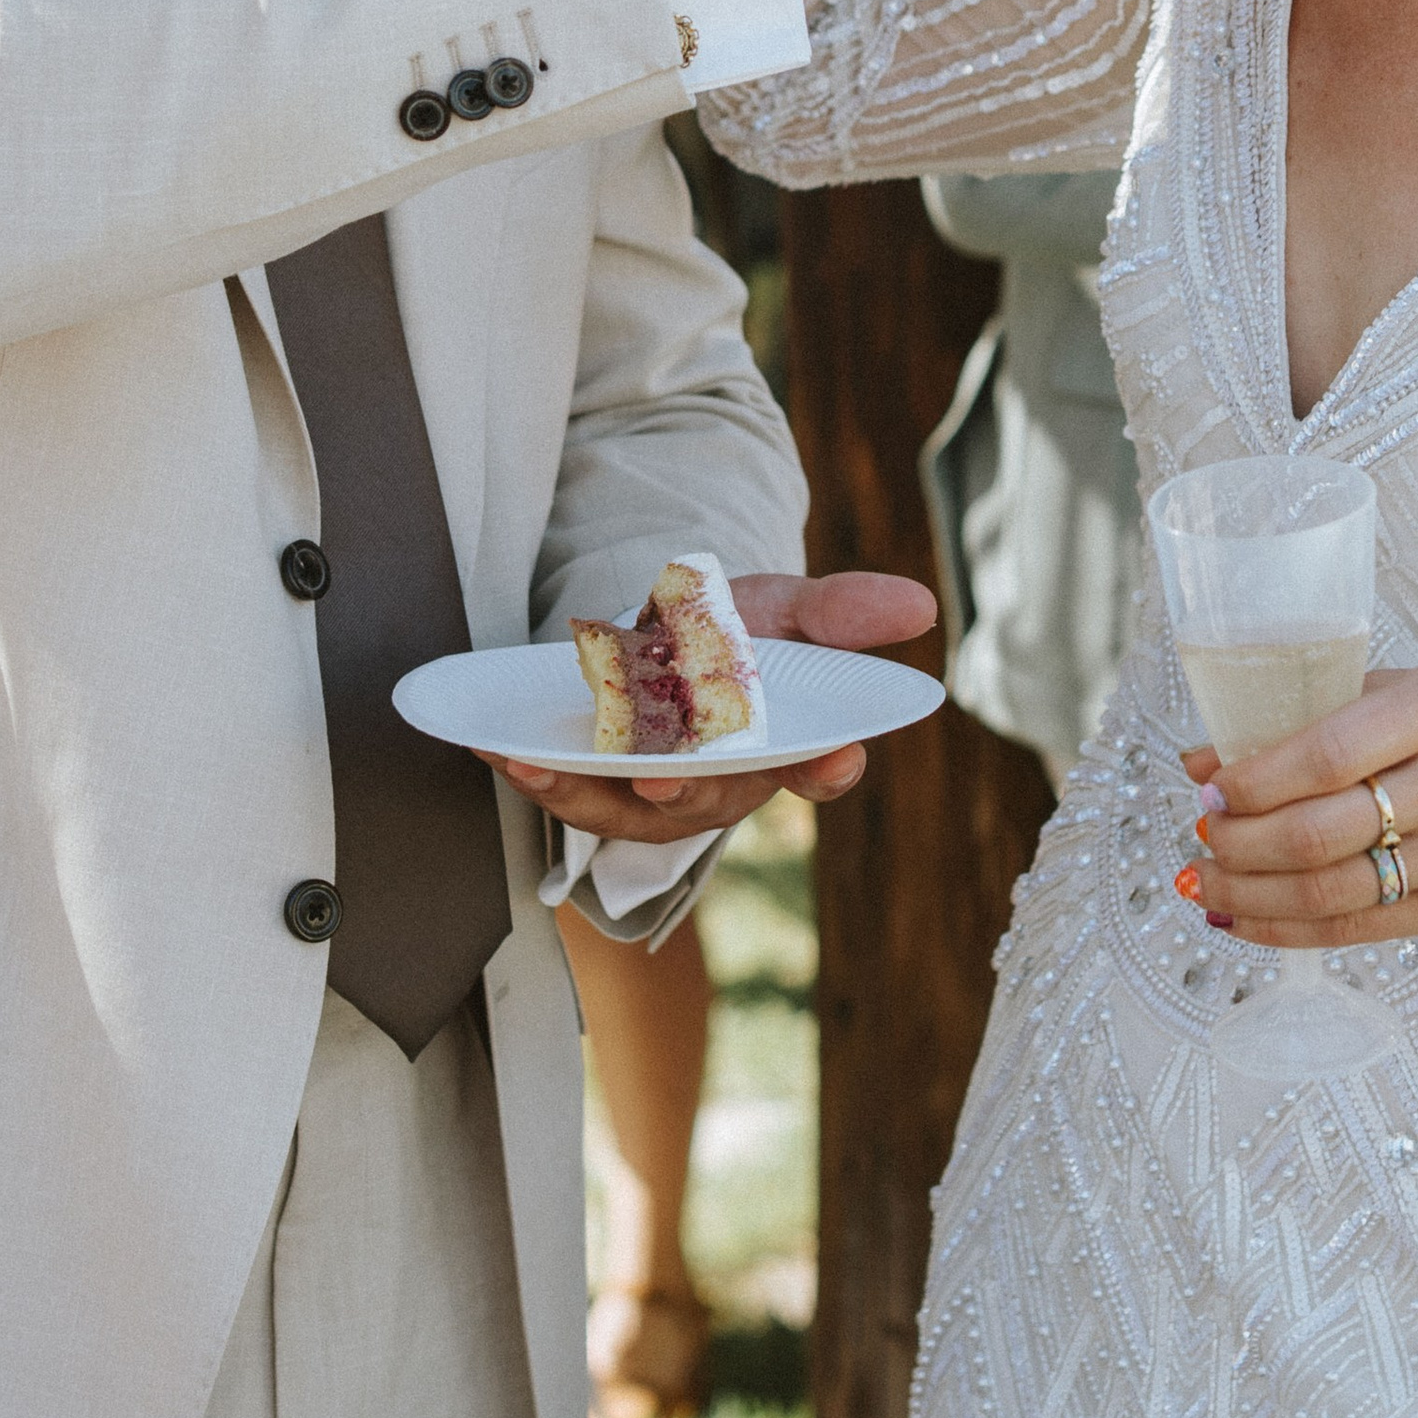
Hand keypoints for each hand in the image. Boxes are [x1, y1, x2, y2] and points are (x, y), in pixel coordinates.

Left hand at [486, 569, 933, 845]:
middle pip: (712, 798)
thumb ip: (840, 611)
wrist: (674, 637)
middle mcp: (727, 783)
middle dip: (682, 791)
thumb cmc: (741, 635)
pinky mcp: (605, 787)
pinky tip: (498, 748)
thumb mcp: (788, 608)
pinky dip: (538, 777)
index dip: (827, 769)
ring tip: (538, 765)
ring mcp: (660, 794)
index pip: (821, 769)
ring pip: (629, 814)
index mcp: (788, 746)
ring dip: (582, 796)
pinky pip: (574, 795)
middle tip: (656, 780)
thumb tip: (919, 604)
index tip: (832, 756)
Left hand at [1181, 664, 1417, 944]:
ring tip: (1203, 881)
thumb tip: (1204, 761)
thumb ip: (1310, 718)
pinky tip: (1241, 920)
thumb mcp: (1406, 691)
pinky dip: (1287, 931)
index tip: (1210, 787)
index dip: (1256, 779)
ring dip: (1251, 895)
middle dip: (1241, 841)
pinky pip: (1360, 931)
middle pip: (1322, 833)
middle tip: (1202, 832)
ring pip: (1334, 894)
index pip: (1328, 755)